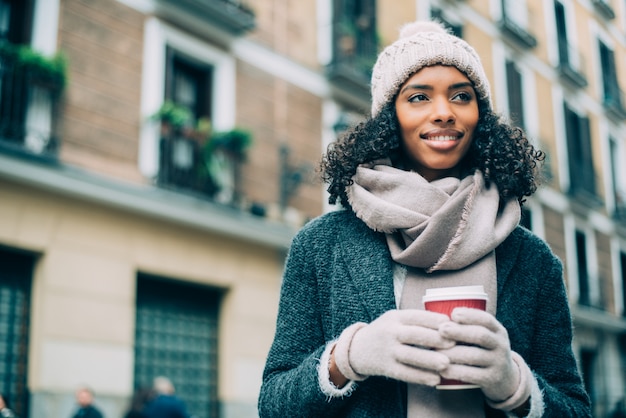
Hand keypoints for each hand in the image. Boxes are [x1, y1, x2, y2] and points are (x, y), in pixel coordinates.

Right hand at [334, 309, 453, 385]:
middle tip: (453, 343)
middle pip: (413, 335)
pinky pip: (404, 373)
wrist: (358, 348)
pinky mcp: (386, 367)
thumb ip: (417, 320)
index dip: (433, 320)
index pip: (415, 316)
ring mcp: (387, 351)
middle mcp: (389, 332)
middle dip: (434, 339)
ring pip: (409, 356)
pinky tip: (435, 380)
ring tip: (445, 364)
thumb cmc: (386, 331)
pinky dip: (420, 377)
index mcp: (395, 317)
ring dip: (428, 360)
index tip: (450, 324)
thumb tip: (449, 324)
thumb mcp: (396, 319)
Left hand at [437, 308, 526, 402]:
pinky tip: (443, 370)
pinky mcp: (492, 380)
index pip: (487, 319)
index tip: (453, 313)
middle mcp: (501, 345)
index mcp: (497, 330)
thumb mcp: (483, 336)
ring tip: (435, 351)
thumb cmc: (483, 350)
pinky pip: (474, 376)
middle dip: (460, 331)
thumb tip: (434, 317)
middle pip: (481, 336)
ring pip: (475, 356)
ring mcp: (498, 363)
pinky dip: (457, 372)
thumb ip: (466, 327)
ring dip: (454, 353)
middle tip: (441, 329)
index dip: (470, 315)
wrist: (505, 379)